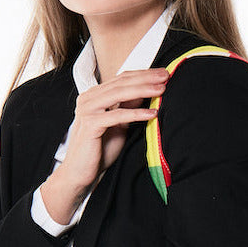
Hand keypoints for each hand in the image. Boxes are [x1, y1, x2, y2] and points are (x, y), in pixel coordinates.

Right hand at [41, 68, 169, 223]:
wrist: (81, 173)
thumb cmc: (99, 151)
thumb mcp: (119, 124)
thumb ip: (128, 107)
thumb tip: (146, 91)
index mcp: (94, 95)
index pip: (121, 79)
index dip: (143, 74)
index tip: (163, 73)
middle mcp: (88, 98)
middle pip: (121, 82)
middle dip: (146, 78)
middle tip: (166, 76)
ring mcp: (87, 110)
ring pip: (119, 94)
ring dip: (143, 90)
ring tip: (162, 89)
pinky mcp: (90, 124)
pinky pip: (117, 115)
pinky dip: (136, 113)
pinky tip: (152, 113)